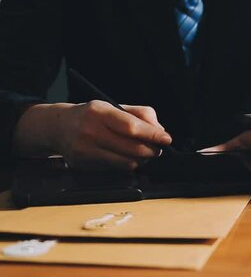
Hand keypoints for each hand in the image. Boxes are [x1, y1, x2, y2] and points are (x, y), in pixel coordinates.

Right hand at [14, 101, 172, 170]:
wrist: (58, 127)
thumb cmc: (92, 116)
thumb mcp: (114, 107)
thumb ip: (140, 115)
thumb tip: (159, 130)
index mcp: (100, 112)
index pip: (132, 127)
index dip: (153, 135)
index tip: (166, 139)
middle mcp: (90, 131)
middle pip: (132, 148)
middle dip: (151, 150)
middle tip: (157, 148)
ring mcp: (85, 150)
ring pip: (126, 163)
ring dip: (141, 160)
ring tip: (143, 153)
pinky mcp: (83, 165)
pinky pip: (115, 169)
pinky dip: (127, 165)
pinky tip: (125, 157)